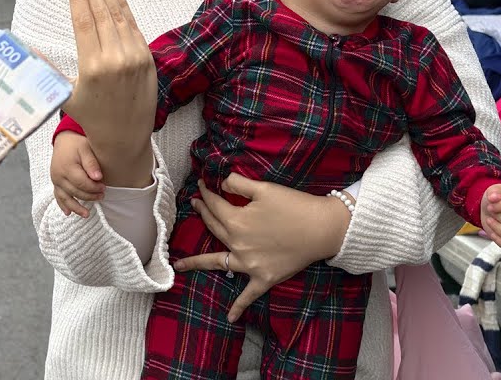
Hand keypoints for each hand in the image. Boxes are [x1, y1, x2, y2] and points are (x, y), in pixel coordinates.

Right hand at [51, 131, 104, 217]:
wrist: (64, 140)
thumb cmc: (77, 144)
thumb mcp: (86, 148)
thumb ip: (91, 163)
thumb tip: (98, 178)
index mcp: (67, 167)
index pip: (82, 183)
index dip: (94, 188)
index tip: (104, 187)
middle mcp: (59, 176)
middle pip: (75, 192)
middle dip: (89, 196)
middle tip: (102, 196)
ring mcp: (55, 180)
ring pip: (66, 197)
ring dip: (76, 207)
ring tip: (87, 214)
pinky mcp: (55, 183)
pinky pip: (58, 196)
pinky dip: (63, 205)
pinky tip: (68, 212)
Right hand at [59, 0, 156, 184]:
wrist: (124, 138)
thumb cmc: (90, 117)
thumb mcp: (65, 96)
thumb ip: (48, 70)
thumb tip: (26, 50)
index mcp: (91, 67)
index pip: (83, 22)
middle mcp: (114, 60)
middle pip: (101, 14)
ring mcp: (134, 58)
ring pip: (119, 17)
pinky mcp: (147, 60)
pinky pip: (133, 28)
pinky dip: (125, 9)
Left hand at [173, 174, 348, 322]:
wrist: (322, 229)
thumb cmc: (294, 206)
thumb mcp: (264, 188)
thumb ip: (238, 184)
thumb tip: (222, 182)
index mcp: (236, 221)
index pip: (215, 205)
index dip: (207, 194)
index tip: (202, 185)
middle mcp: (237, 244)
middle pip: (214, 228)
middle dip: (203, 214)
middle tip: (195, 204)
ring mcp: (249, 265)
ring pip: (217, 262)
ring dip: (197, 262)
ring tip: (179, 265)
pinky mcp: (264, 278)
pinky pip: (248, 295)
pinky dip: (239, 307)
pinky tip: (230, 318)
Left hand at [480, 183, 500, 250]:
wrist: (494, 207)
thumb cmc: (497, 199)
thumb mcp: (494, 190)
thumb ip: (495, 191)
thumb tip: (494, 197)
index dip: (499, 206)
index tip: (490, 206)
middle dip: (498, 217)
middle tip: (490, 213)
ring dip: (496, 229)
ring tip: (490, 221)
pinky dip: (499, 241)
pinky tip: (492, 233)